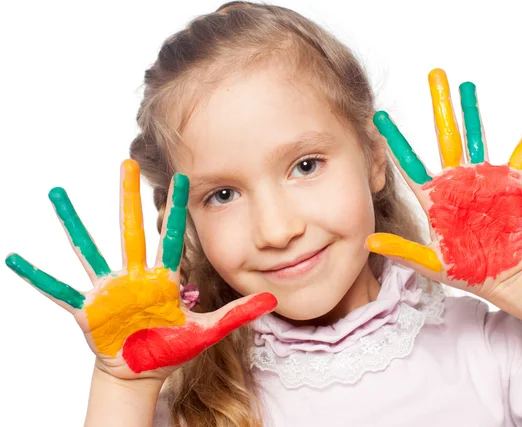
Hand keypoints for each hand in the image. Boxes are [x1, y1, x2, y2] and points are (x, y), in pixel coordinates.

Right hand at [5, 159, 276, 379]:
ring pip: (91, 249)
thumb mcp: (208, 330)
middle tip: (125, 163)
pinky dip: (38, 277)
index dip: (176, 207)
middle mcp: (135, 276)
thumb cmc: (172, 347)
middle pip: (132, 229)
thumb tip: (274, 298)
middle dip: (129, 196)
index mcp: (163, 278)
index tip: (180, 176)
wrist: (143, 369)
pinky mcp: (88, 309)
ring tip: (57, 195)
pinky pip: (58, 290)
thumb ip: (239, 313)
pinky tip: (16, 259)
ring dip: (74, 223)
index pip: (172, 235)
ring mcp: (110, 290)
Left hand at [367, 69, 521, 299]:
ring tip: (467, 85)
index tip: (379, 117)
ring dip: (473, 111)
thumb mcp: (429, 262)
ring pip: (476, 137)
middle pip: (445, 136)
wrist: (501, 275)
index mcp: (433, 197)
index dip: (395, 141)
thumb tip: (369, 241)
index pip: (408, 163)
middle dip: (439, 106)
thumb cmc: (464, 269)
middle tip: (435, 76)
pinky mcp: (510, 183)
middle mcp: (455, 181)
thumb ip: (402, 249)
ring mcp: (482, 179)